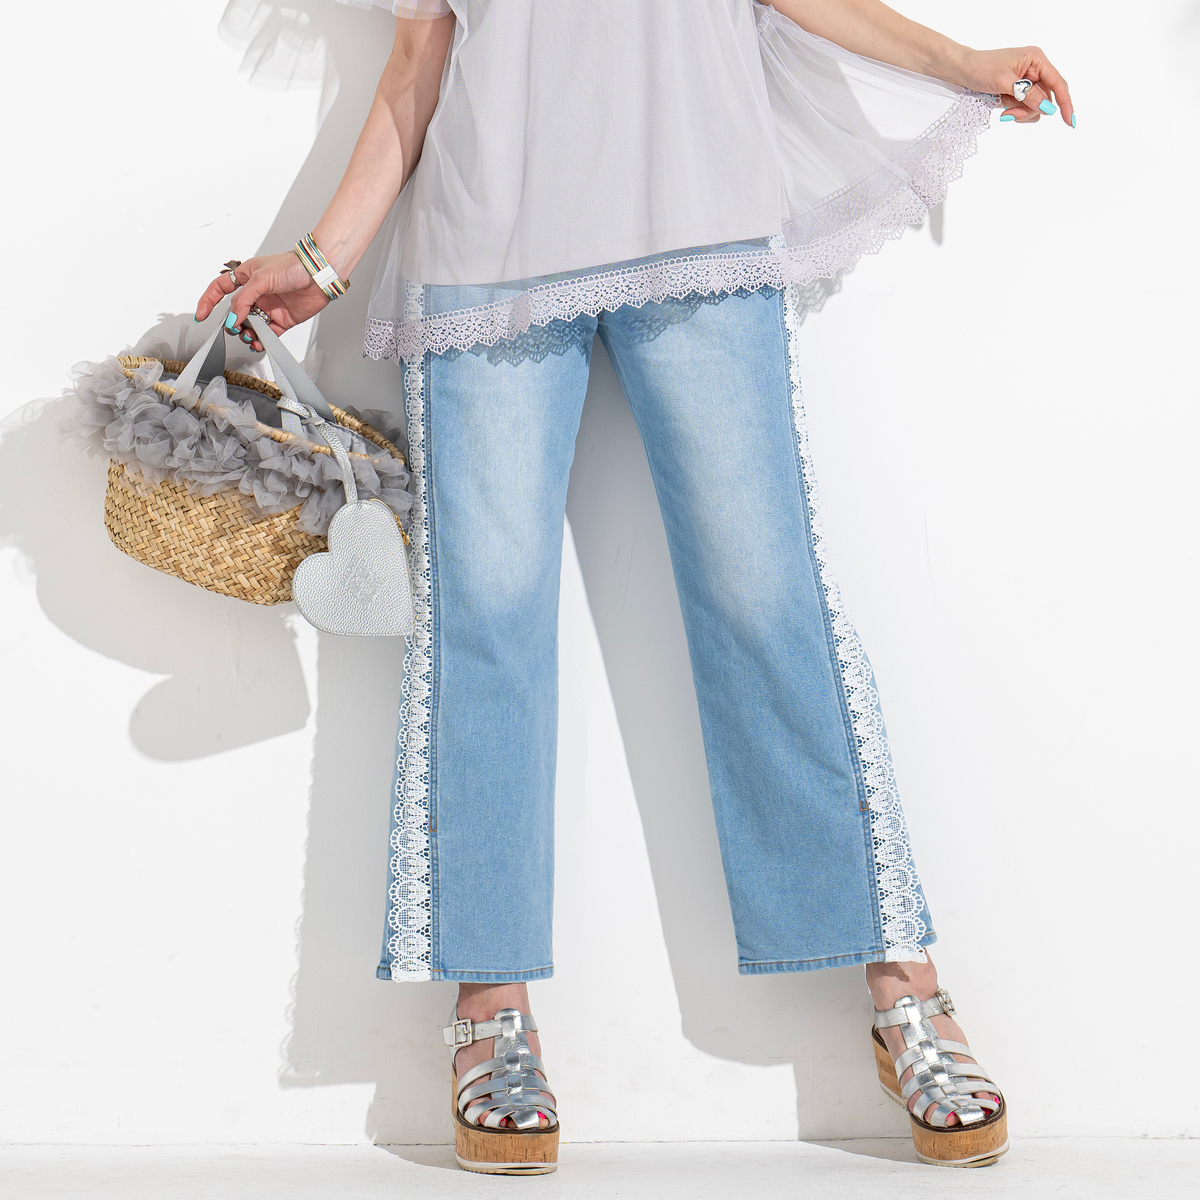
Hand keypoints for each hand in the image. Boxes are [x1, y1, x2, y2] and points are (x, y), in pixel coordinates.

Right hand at [193, 252, 329, 351]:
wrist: (318, 276)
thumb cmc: (292, 267)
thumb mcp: (260, 278)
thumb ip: (243, 299)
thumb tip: (233, 318)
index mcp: (247, 276)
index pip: (220, 288)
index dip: (208, 301)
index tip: (201, 315)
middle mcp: (256, 293)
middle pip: (235, 312)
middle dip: (232, 323)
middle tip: (236, 327)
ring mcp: (268, 307)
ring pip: (250, 326)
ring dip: (246, 334)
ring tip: (248, 336)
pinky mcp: (282, 319)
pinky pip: (267, 334)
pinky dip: (261, 340)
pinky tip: (258, 342)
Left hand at [952, 46, 1074, 126]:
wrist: (962, 70)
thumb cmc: (981, 68)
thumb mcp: (1004, 82)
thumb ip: (1027, 95)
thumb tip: (1047, 107)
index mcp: (1036, 60)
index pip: (1058, 83)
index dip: (1065, 102)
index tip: (1070, 121)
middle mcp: (1035, 70)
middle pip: (1046, 99)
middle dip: (1030, 110)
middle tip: (1009, 114)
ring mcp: (1027, 82)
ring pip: (1036, 106)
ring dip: (1022, 113)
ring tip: (1003, 111)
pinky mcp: (1018, 92)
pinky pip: (1025, 108)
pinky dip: (1016, 113)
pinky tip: (1003, 110)